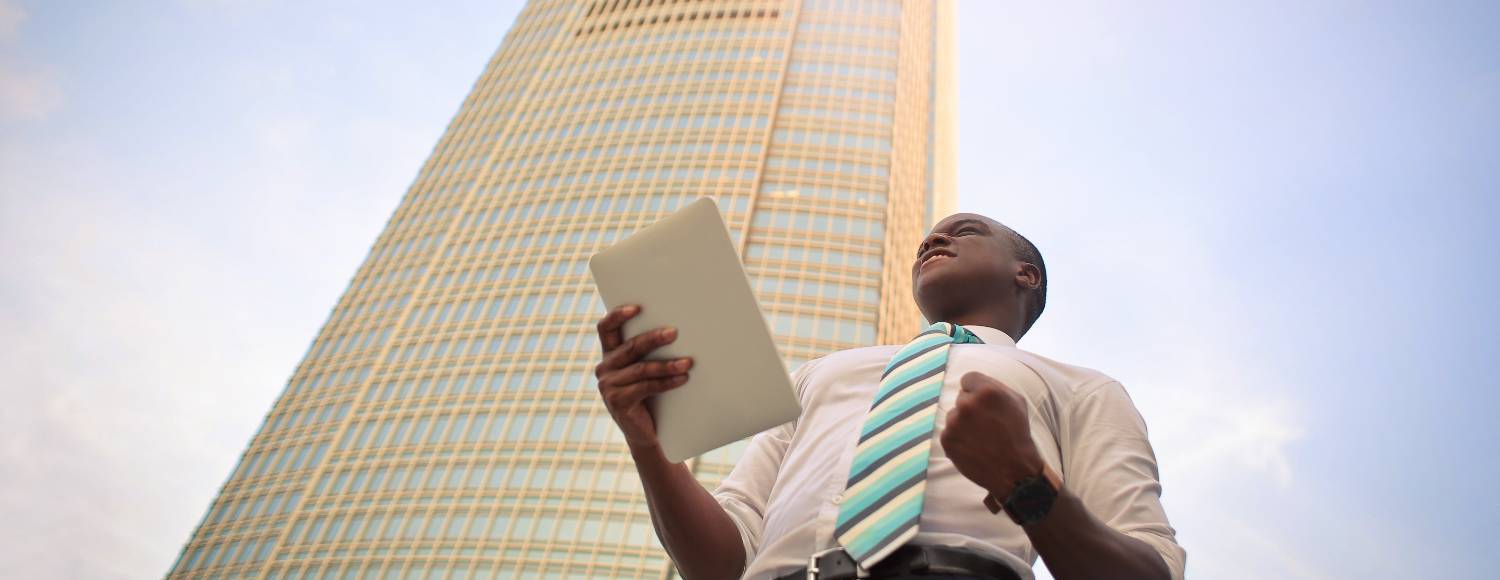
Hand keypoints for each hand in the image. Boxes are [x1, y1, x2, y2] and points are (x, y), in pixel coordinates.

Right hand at [594, 304, 692, 451]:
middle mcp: (604, 368)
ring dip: (667, 364)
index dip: (618, 315)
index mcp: (610, 355)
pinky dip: (667, 382)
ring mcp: (608, 386)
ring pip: (641, 368)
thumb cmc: (652, 395)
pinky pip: (646, 387)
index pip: (605, 328)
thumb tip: (676, 329)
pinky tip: (682, 378)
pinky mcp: (618, 402)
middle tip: (674, 332)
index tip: (637, 307)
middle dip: (653, 338)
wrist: (647, 433)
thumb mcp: (647, 370)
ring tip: (688, 362)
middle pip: (629, 347)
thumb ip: (650, 352)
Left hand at [940, 372, 1046, 500]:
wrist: (1014, 471)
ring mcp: (954, 423)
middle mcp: (968, 404)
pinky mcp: (947, 439)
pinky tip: (974, 447)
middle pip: (961, 397)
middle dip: (972, 407)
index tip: (983, 402)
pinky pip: (949, 432)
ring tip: (981, 437)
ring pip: (954, 415)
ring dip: (964, 423)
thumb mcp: (1016, 402)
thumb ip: (994, 386)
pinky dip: (958, 438)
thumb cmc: (1018, 434)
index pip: (968, 378)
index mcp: (987, 391)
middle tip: (986, 423)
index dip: (976, 390)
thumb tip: (973, 382)